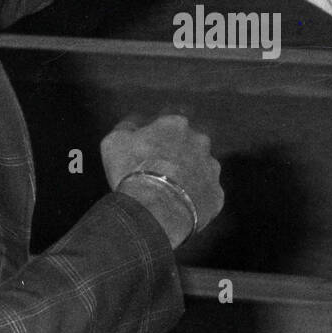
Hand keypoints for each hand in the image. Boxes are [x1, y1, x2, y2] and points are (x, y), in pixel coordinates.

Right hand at [101, 114, 222, 248]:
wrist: (154, 208)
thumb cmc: (132, 171)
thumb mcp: (114, 141)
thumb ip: (127, 128)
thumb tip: (133, 124)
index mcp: (175, 125)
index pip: (169, 127)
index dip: (157, 141)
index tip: (148, 154)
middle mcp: (200, 142)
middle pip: (189, 146)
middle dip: (178, 157)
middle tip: (160, 174)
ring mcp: (211, 169)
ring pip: (201, 171)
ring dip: (189, 178)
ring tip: (169, 194)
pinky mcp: (217, 194)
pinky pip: (206, 196)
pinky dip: (195, 201)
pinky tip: (179, 208)